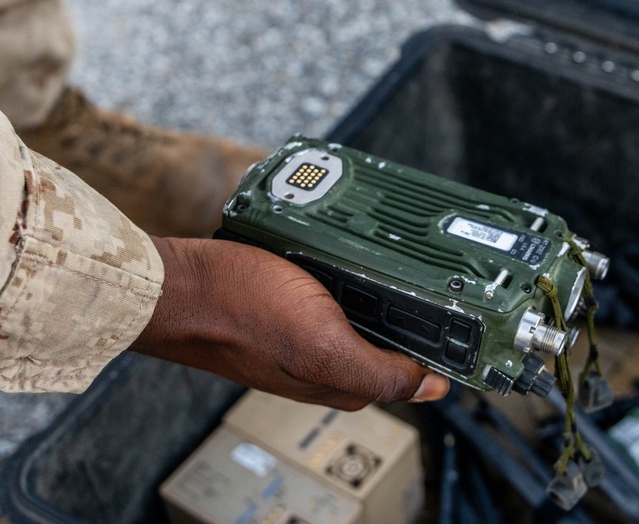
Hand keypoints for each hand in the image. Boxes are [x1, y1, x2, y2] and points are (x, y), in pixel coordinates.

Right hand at [130, 237, 449, 409]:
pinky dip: (342, 267)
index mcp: (342, 377)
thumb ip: (378, 371)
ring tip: (387, 249)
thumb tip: (432, 389)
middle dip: (409, 301)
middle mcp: (326, 357)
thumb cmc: (239, 311)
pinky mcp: (287, 301)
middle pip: (389, 332)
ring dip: (376, 280)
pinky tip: (344, 248)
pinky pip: (330, 286)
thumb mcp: (319, 344)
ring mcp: (305, 328)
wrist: (176, 286)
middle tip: (425, 264)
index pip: (412, 368)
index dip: (440, 343)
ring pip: (361, 305)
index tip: (462, 307)